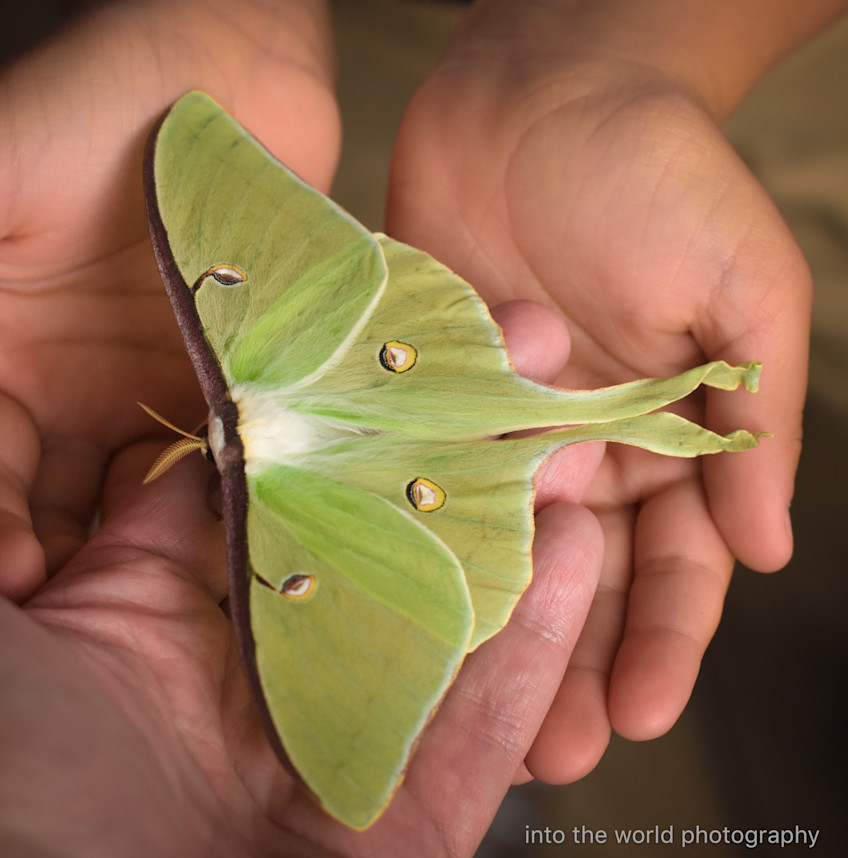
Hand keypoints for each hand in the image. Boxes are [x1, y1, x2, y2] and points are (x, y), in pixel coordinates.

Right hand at [0, 0, 339, 599]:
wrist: (222, 83)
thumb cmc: (84, 103)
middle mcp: (26, 367)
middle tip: (15, 572)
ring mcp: (108, 389)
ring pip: (73, 486)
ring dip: (70, 534)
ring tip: (79, 579)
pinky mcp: (186, 394)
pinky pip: (165, 464)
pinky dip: (158, 506)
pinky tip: (161, 543)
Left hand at [0, 300, 602, 855]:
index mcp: (136, 624)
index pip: (243, 483)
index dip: (310, 401)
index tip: (369, 327)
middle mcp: (234, 679)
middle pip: (358, 535)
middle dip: (436, 443)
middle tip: (507, 354)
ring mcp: (321, 753)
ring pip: (435, 618)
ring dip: (505, 524)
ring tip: (564, 432)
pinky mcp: (394, 832)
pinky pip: (475, 731)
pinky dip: (532, 648)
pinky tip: (584, 550)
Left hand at [387, 0, 816, 781]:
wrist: (543, 89)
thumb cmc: (659, 174)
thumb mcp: (741, 288)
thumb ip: (758, 417)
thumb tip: (776, 549)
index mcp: (663, 436)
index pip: (673, 565)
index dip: (664, 644)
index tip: (644, 718)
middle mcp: (577, 445)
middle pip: (575, 581)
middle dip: (569, 667)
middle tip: (550, 758)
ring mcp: (494, 422)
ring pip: (493, 549)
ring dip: (487, 629)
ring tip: (469, 715)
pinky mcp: (424, 387)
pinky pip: (418, 472)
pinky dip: (411, 535)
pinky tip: (397, 600)